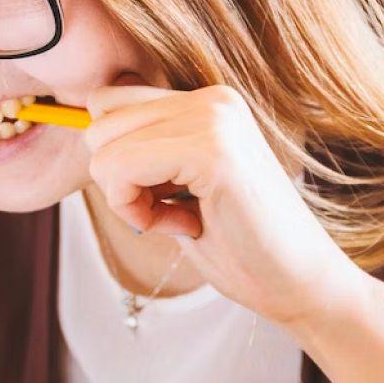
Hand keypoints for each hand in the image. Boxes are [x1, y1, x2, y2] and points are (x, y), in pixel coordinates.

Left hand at [84, 81, 366, 327]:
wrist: (298, 283)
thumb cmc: (238, 246)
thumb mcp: (178, 188)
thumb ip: (144, 153)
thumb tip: (85, 129)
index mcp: (206, 102)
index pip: (108, 103)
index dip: (116, 161)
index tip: (159, 197)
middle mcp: (211, 98)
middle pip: (98, 122)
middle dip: (117, 180)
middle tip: (169, 212)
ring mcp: (214, 118)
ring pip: (103, 147)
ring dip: (127, 198)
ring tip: (180, 218)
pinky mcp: (212, 150)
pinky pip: (121, 169)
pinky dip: (134, 210)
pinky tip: (182, 225)